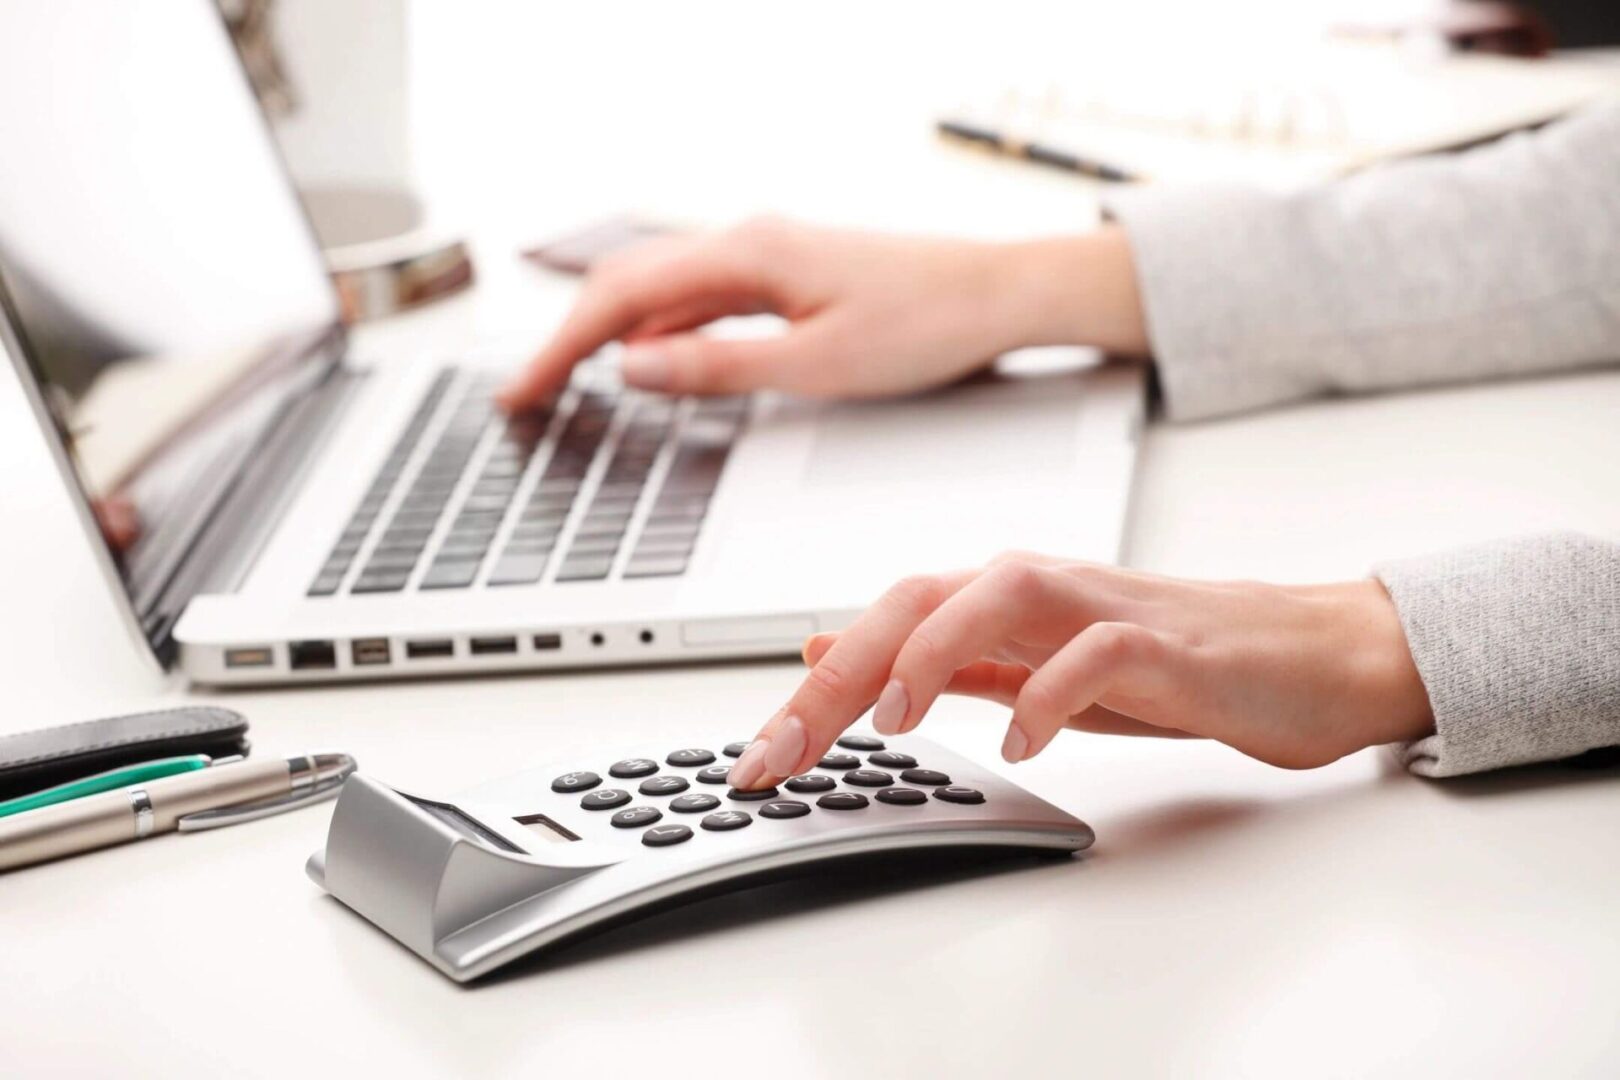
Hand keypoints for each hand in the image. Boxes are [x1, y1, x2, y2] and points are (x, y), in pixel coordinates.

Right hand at [499, 218, 1147, 410]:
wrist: (999, 294)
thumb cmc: (926, 324)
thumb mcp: (815, 364)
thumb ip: (717, 366)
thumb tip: (633, 367)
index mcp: (746, 254)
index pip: (622, 299)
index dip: (561, 348)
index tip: (520, 391)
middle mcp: (748, 241)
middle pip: (629, 284)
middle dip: (569, 339)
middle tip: (526, 392)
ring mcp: (766, 255)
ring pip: (662, 289)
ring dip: (610, 332)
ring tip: (566, 379)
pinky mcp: (787, 273)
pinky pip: (702, 297)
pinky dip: (660, 327)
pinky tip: (649, 358)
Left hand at [725, 552, 1433, 787]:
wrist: (1308, 654)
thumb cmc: (1175, 661)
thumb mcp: (1036, 669)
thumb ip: (945, 663)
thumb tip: (839, 654)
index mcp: (1005, 602)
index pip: (888, 618)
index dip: (816, 682)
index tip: (764, 754)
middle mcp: (1043, 590)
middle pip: (918, 597)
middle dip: (840, 671)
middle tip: (785, 748)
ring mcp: (1106, 608)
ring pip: (998, 592)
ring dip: (932, 650)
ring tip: (892, 718)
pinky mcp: (1169, 643)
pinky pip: (1100, 650)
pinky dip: (1051, 690)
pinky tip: (1021, 737)